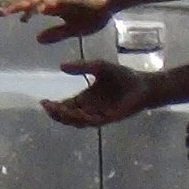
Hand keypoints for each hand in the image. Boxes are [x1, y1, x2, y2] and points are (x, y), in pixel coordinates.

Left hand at [0, 0, 114, 44]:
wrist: (111, 1)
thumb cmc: (94, 14)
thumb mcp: (73, 29)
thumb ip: (56, 34)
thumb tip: (36, 39)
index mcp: (51, 7)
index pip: (25, 8)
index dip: (9, 11)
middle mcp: (51, 0)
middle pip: (24, 3)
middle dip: (7, 8)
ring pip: (34, 1)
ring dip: (19, 5)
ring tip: (4, 11)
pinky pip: (53, 2)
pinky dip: (42, 5)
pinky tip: (33, 10)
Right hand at [41, 60, 157, 126]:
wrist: (144, 85)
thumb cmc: (123, 77)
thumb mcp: (100, 67)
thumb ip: (82, 67)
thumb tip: (61, 66)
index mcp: (86, 99)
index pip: (66, 106)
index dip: (54, 106)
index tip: (43, 101)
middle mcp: (90, 109)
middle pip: (68, 116)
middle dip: (56, 113)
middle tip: (47, 106)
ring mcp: (99, 115)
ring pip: (78, 121)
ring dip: (67, 117)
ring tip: (57, 110)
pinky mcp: (109, 118)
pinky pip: (93, 121)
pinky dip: (84, 118)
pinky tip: (77, 113)